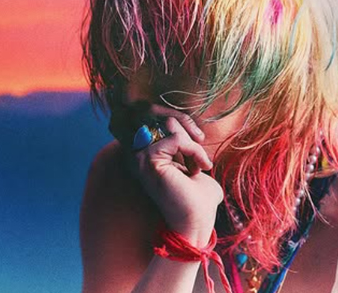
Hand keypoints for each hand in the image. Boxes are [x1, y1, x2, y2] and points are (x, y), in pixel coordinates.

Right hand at [114, 102, 223, 245]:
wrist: (196, 223)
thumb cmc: (197, 200)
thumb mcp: (194, 165)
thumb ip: (188, 146)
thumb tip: (193, 129)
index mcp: (144, 154)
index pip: (155, 116)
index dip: (180, 120)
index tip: (200, 139)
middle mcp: (136, 153)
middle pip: (158, 113)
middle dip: (185, 122)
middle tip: (201, 141)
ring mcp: (140, 157)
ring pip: (168, 123)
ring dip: (191, 140)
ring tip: (199, 162)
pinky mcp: (149, 161)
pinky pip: (176, 138)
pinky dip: (194, 150)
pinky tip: (199, 168)